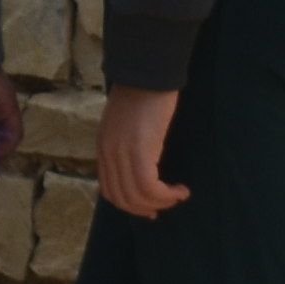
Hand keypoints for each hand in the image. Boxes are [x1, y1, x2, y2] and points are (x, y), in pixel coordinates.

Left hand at [93, 86, 185, 219]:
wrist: (148, 74)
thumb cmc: (144, 94)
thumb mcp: (127, 124)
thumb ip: (127, 145)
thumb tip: (143, 166)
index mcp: (104, 148)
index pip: (109, 191)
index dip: (130, 205)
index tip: (150, 208)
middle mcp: (108, 154)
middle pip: (121, 199)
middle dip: (146, 209)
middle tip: (167, 204)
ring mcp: (120, 153)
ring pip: (136, 197)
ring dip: (161, 203)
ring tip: (178, 196)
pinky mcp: (138, 150)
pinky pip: (149, 187)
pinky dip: (167, 195)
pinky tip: (181, 189)